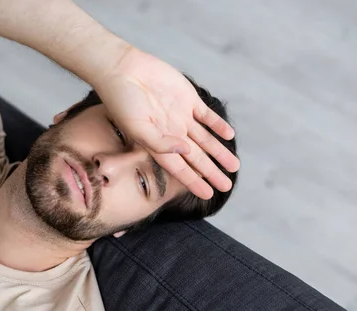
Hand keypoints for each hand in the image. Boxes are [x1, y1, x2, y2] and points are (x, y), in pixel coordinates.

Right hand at [94, 47, 239, 199]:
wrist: (122, 69)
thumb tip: (186, 152)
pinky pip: (207, 115)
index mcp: (157, 144)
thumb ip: (160, 143)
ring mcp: (181, 116)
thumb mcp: (137, 127)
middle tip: (227, 186)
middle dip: (211, 172)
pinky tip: (229, 135)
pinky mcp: (188, 98)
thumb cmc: (122, 101)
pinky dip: (218, 125)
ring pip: (205, 139)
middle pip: (196, 157)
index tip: (208, 194)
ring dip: (219, 152)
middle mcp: (171, 133)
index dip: (193, 182)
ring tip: (234, 166)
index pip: (179, 168)